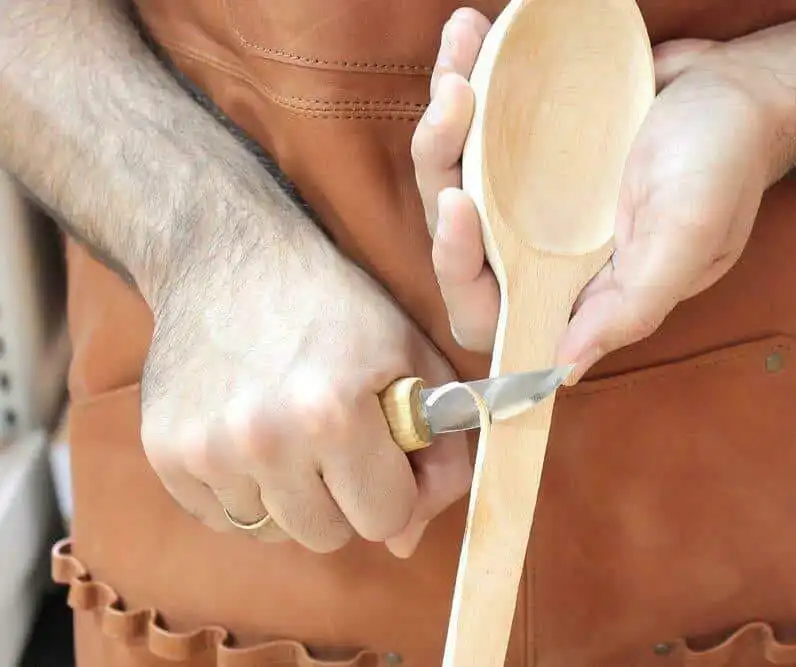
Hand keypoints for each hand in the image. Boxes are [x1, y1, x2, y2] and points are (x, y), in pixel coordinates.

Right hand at [139, 228, 470, 557]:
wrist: (229, 257)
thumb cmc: (338, 307)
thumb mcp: (415, 360)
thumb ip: (440, 454)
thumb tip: (404, 544)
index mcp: (335, 412)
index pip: (386, 517)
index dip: (393, 486)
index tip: (382, 451)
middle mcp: (265, 439)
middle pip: (328, 535)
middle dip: (343, 497)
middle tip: (335, 440)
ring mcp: (207, 450)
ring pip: (274, 532)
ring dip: (292, 496)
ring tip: (291, 431)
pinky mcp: (165, 453)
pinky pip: (223, 519)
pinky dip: (244, 491)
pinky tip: (249, 435)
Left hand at [412, 10, 786, 383]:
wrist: (743, 88)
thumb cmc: (724, 163)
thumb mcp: (686, 240)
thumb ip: (631, 306)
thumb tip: (564, 368)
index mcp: (574, 284)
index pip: (491, 305)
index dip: (458, 267)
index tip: (460, 203)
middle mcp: (545, 245)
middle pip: (456, 231)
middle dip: (439, 170)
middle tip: (455, 105)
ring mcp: (533, 193)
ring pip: (457, 170)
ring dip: (443, 115)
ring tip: (458, 53)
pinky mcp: (532, 143)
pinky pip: (479, 121)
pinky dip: (467, 76)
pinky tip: (468, 36)